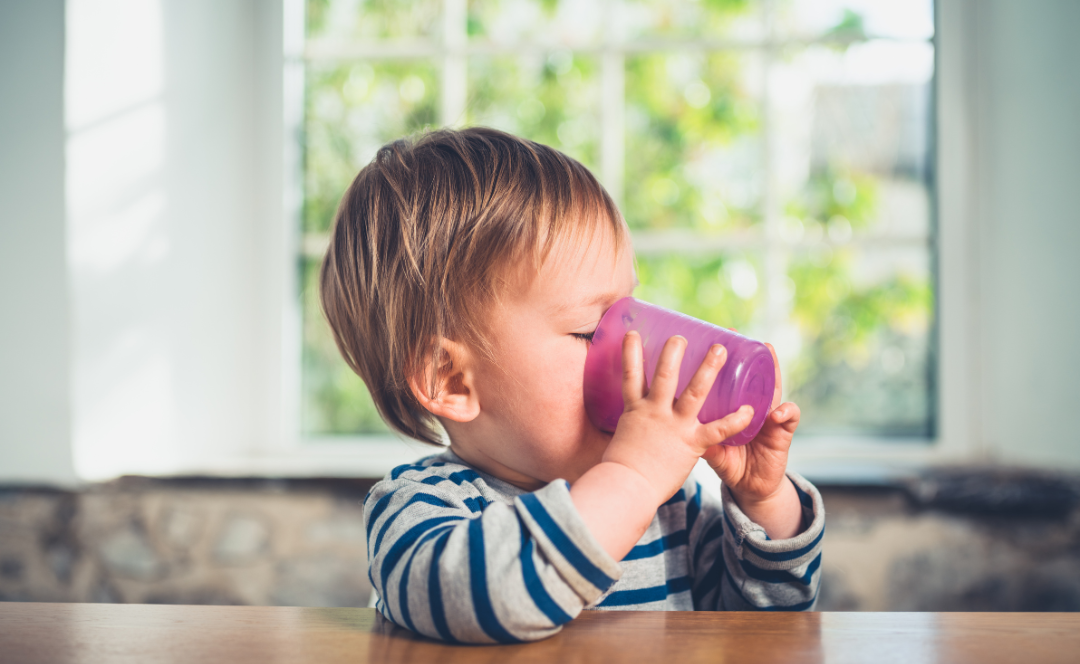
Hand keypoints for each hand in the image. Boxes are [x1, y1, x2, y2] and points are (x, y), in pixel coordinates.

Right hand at [602, 331, 754, 506]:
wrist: (626, 488)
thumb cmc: (620, 470)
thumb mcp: (621, 439)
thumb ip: (632, 428)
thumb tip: (628, 429)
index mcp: (635, 410)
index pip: (630, 375)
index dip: (631, 352)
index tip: (633, 333)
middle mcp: (654, 412)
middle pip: (664, 375)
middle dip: (673, 353)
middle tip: (681, 336)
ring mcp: (673, 426)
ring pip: (693, 392)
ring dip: (708, 369)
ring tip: (720, 349)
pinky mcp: (691, 443)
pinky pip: (717, 429)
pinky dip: (735, 420)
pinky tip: (750, 410)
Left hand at [701, 343, 803, 537]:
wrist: (752, 488)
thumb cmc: (730, 462)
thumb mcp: (708, 448)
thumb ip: (693, 437)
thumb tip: (666, 424)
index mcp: (733, 408)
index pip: (729, 381)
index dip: (721, 362)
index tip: (709, 337)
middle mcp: (752, 407)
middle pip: (750, 376)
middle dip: (745, 353)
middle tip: (737, 333)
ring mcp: (769, 418)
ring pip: (773, 389)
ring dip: (772, 370)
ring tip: (769, 351)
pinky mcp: (783, 435)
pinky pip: (788, 421)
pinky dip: (786, 413)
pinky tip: (781, 410)